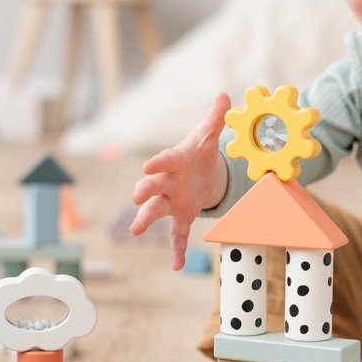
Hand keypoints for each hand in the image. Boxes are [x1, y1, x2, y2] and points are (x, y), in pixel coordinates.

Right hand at [131, 92, 230, 268]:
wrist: (202, 173)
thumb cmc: (200, 153)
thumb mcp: (209, 137)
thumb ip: (215, 119)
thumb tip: (225, 96)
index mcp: (174, 161)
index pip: (164, 160)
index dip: (156, 163)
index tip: (147, 167)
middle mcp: (167, 182)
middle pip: (152, 187)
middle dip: (144, 191)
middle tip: (136, 197)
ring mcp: (172, 201)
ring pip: (155, 210)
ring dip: (145, 219)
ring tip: (136, 230)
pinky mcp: (181, 216)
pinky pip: (176, 235)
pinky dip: (176, 250)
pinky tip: (177, 265)